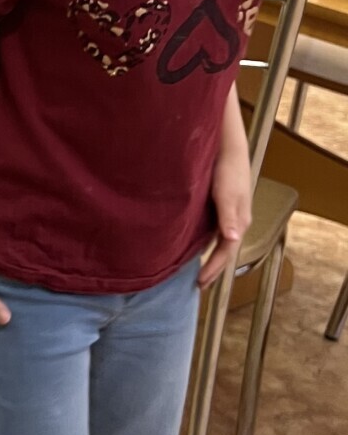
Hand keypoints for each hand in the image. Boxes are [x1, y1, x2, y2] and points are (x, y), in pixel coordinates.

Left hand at [200, 135, 252, 289]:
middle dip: (214, 268)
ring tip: (197, 270)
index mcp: (239, 222)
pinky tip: (195, 244)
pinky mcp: (221, 206)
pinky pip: (214, 231)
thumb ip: (228, 217)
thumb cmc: (227, 170)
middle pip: (225, 251)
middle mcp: (236, 221)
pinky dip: (206, 242)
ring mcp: (229, 214)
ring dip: (210, 256)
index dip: (214, 269)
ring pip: (220, 242)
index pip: (226, 253)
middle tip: (199, 285)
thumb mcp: (226, 194)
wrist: (228, 149)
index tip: (200, 283)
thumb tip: (233, 240)